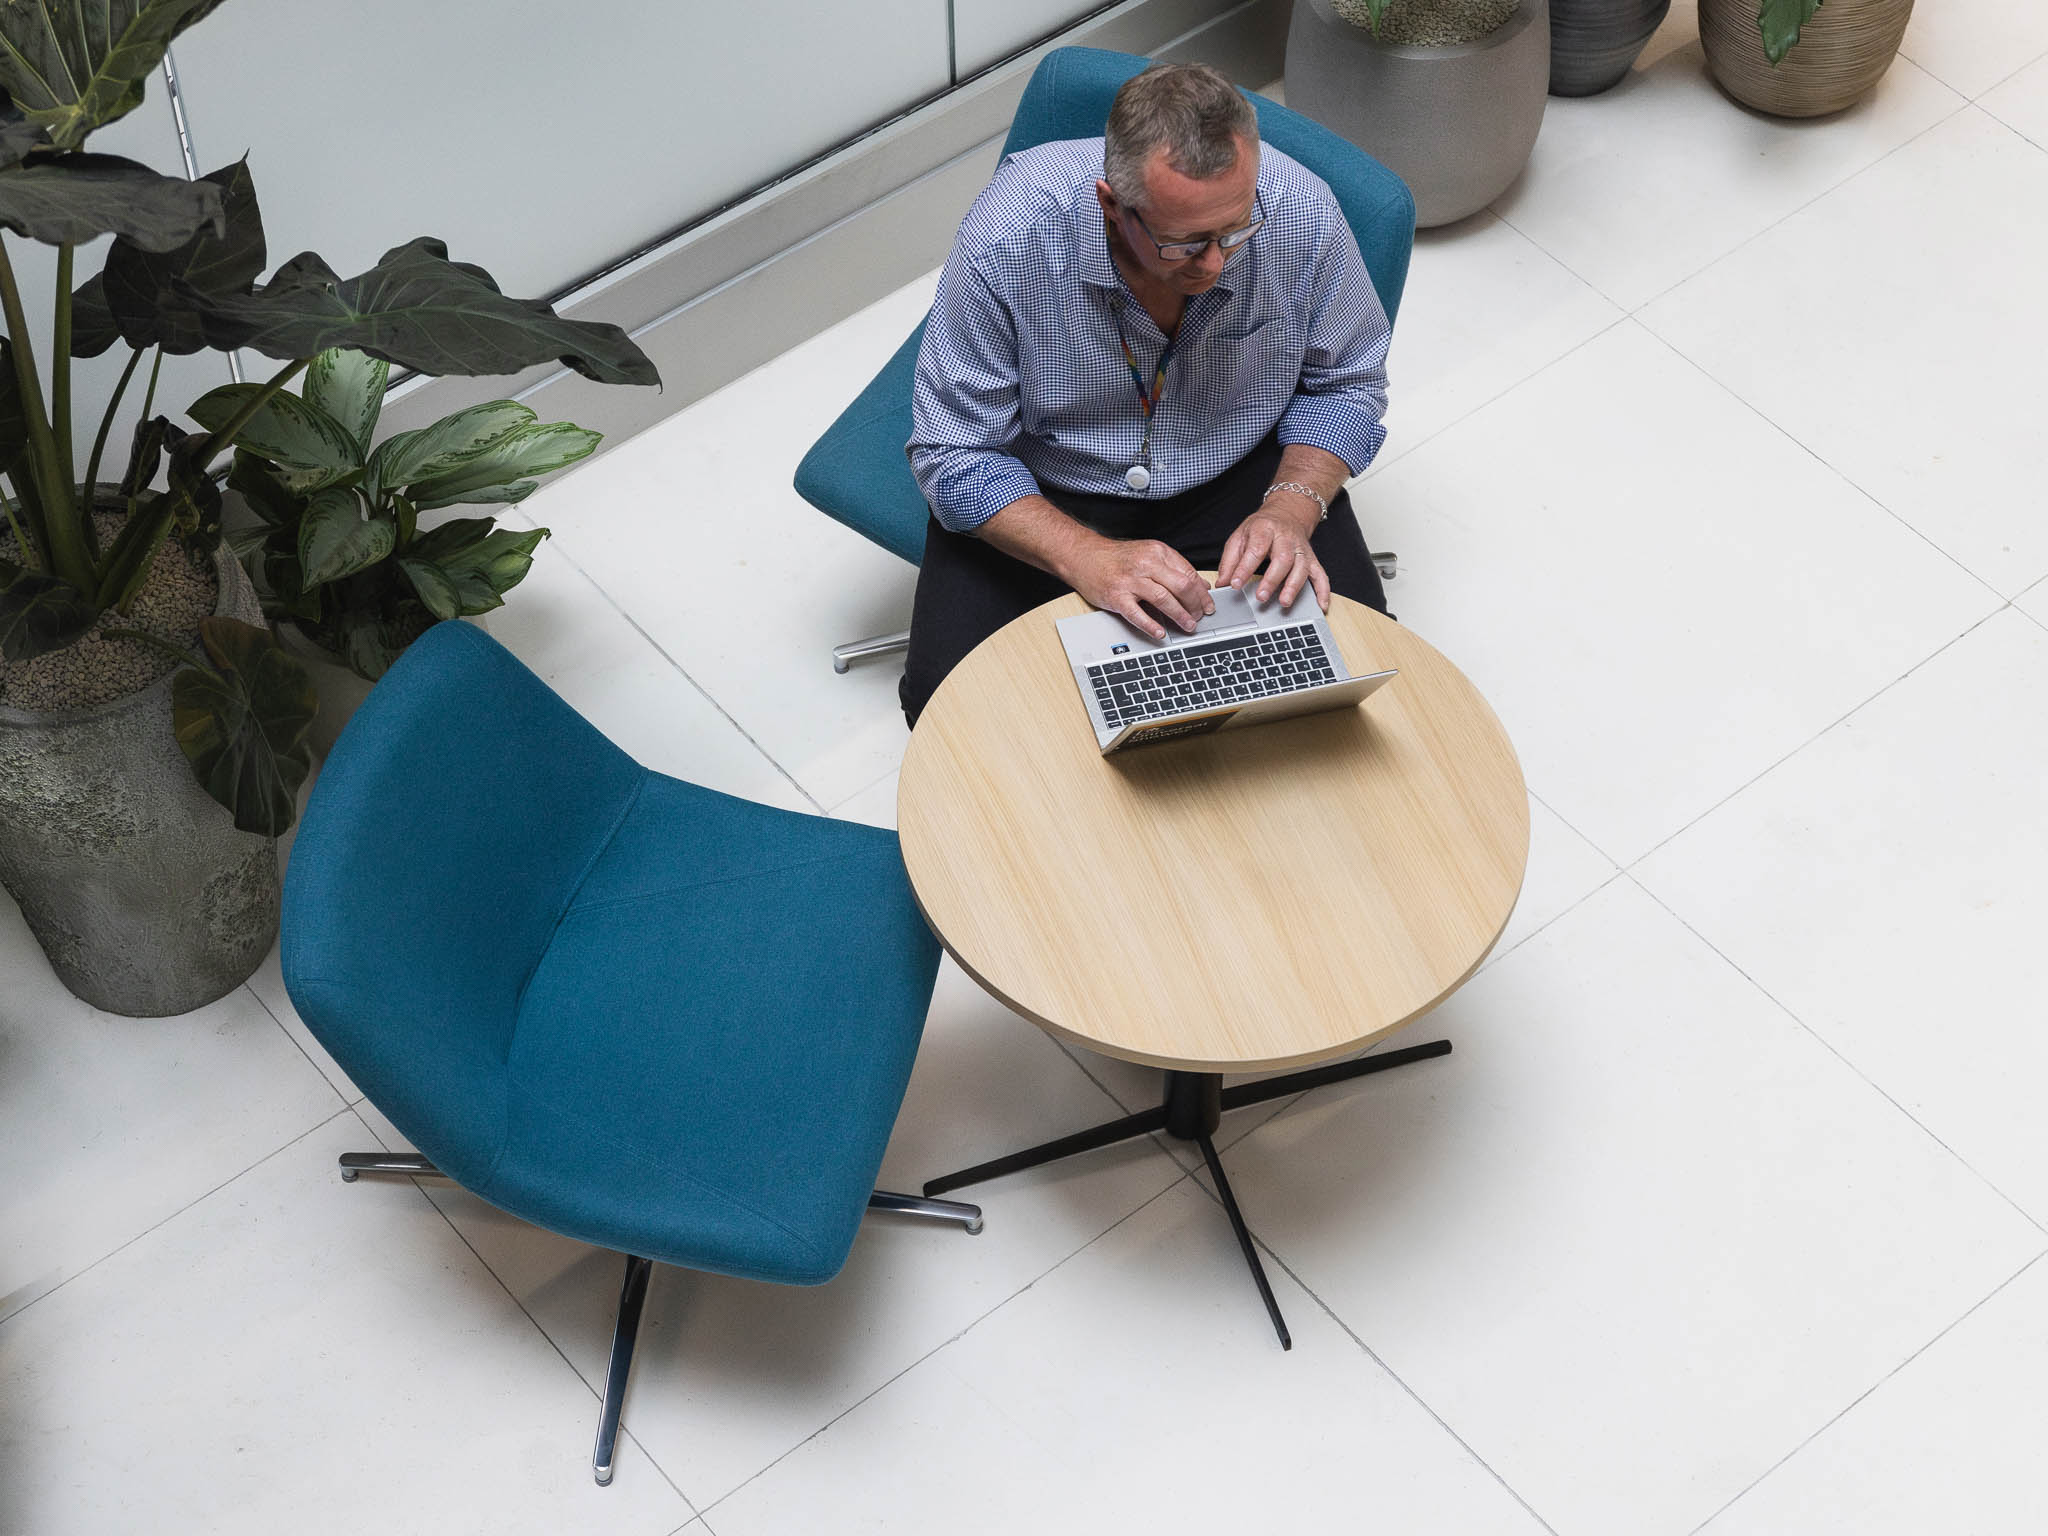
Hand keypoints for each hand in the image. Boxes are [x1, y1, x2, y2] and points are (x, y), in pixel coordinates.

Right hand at [1067, 536, 1213, 640]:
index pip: (1188, 574)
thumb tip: (1200, 585)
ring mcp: (1130, 581)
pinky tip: (1160, 633)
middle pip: (1181, 586)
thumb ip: (1174, 568)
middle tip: (1199, 617)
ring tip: (1188, 626)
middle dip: (1195, 605)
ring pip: (1164, 599)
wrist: (1084, 556)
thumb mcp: (1149, 554)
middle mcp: (1146, 564)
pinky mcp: (1116, 596)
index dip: (1202, 593)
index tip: (1208, 605)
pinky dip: (1151, 625)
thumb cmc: (1116, 558)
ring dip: (1180, 616)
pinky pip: (1137, 614)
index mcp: (1157, 552)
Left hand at [1218, 500, 1329, 611]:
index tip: (1235, 584)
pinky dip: (1323, 591)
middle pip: (1283, 559)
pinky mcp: (1312, 559)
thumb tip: (1222, 583)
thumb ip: (1230, 560)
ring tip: (1284, 603)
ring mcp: (1301, 549)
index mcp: (1265, 529)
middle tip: (1261, 597)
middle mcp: (1286, 538)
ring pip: (1302, 567)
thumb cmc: (1262, 527)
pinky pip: (1321, 575)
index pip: (1256, 549)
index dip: (1245, 568)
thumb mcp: (1240, 536)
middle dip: (1272, 580)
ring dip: (1294, 586)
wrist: (1287, 513)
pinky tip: (1321, 605)